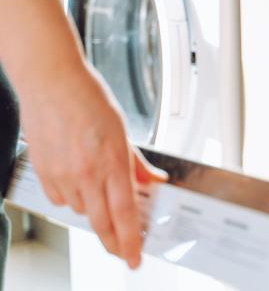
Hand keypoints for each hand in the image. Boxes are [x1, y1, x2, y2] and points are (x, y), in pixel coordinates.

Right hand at [19, 61, 167, 268]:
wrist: (51, 82)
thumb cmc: (88, 99)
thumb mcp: (124, 131)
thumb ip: (137, 162)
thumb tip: (153, 182)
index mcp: (112, 162)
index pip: (125, 213)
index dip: (130, 241)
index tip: (135, 257)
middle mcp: (86, 172)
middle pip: (101, 222)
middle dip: (113, 242)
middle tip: (122, 250)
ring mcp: (62, 174)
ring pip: (81, 210)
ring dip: (93, 210)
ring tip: (100, 192)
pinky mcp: (43, 172)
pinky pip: (60, 199)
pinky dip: (71, 197)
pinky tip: (77, 181)